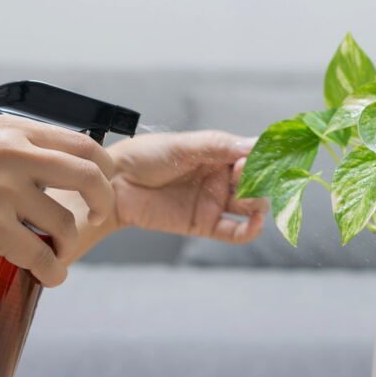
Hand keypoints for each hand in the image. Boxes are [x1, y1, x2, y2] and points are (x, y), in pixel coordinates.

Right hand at [0, 115, 114, 285]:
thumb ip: (15, 147)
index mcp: (11, 131)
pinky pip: (40, 253)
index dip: (102, 168)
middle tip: (98, 218)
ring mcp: (3, 189)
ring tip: (60, 255)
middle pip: (87, 176)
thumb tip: (58, 161)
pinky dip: (52, 270)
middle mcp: (11, 153)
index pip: (81, 143)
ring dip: (69, 245)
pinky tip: (50, 276)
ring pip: (65, 222)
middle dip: (102, 201)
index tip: (102, 186)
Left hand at [107, 131, 268, 242]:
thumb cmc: (144, 157)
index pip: (252, 156)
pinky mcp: (205, 224)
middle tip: (246, 178)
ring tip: (248, 199)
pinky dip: (250, 230)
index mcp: (218, 154)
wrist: (115, 183)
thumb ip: (218, 146)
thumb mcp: (182, 145)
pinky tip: (254, 223)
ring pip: (251, 206)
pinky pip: (235, 232)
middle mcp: (220, 178)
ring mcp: (214, 201)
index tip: (251, 160)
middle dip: (260, 181)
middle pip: (257, 182)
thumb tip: (254, 144)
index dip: (258, 159)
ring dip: (258, 203)